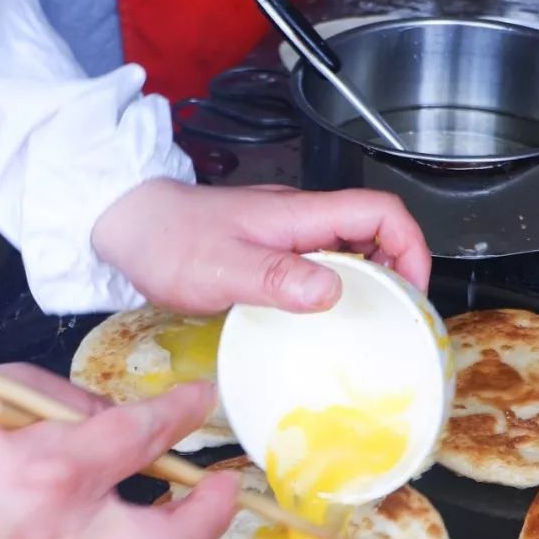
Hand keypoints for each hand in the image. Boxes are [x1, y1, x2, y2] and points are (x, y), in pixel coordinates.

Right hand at [0, 365, 237, 538]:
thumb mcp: (13, 386)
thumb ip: (82, 405)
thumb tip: (129, 421)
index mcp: (55, 468)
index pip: (144, 440)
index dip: (184, 414)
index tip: (201, 400)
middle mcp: (60, 527)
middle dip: (213, 515)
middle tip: (226, 484)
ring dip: (168, 520)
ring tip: (175, 485)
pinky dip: (116, 524)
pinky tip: (112, 497)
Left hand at [92, 182, 431, 312]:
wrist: (125, 224)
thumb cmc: (169, 241)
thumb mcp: (222, 267)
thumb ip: (277, 277)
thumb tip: (334, 289)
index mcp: (301, 215)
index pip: (380, 211)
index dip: (411, 246)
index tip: (413, 292)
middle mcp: (301, 220)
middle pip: (375, 232)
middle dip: (399, 272)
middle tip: (397, 321)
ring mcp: (286, 235)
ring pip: (349, 251)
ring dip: (368, 284)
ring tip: (367, 327)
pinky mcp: (270, 252)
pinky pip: (320, 266)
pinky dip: (336, 292)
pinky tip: (322, 324)